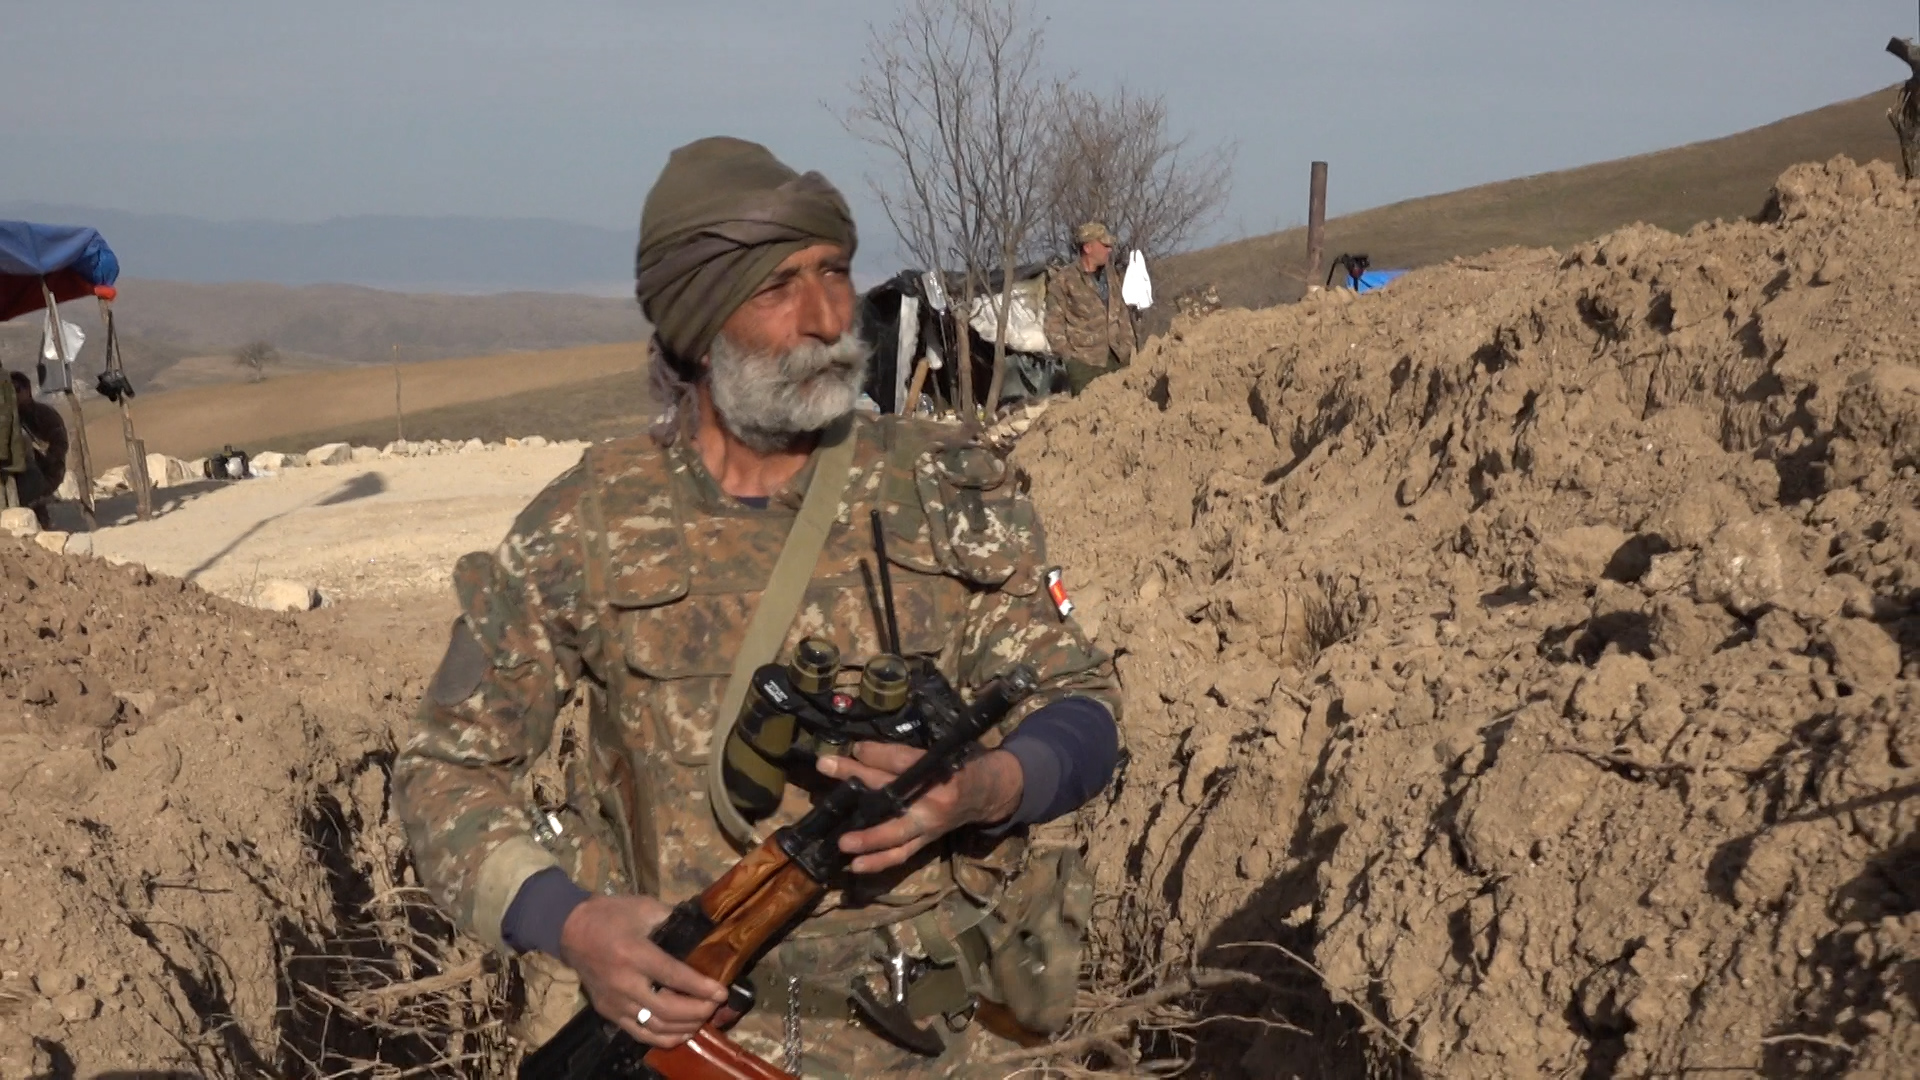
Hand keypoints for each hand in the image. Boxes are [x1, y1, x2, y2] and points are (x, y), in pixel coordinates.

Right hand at [558, 894, 729, 1047]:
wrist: (571, 929)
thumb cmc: (611, 915)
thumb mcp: (644, 908)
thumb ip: (674, 919)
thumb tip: (704, 929)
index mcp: (635, 954)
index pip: (673, 976)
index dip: (701, 987)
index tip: (722, 992)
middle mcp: (624, 982)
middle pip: (667, 1008)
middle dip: (698, 1010)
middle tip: (716, 1005)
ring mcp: (614, 1002)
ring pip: (655, 1026)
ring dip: (684, 1026)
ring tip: (704, 1018)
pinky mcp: (608, 1012)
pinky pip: (638, 1034)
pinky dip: (663, 1038)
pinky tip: (682, 1033)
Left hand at [817, 744, 1023, 873]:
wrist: (987, 794)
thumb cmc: (956, 767)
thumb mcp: (933, 754)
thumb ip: (897, 755)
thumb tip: (858, 751)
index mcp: (938, 769)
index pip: (902, 759)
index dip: (874, 751)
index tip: (849, 745)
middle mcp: (935, 799)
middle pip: (892, 790)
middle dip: (857, 778)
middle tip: (825, 767)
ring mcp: (930, 824)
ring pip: (896, 833)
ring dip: (868, 839)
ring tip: (843, 843)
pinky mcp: (925, 841)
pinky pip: (901, 854)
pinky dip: (878, 861)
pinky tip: (855, 865)